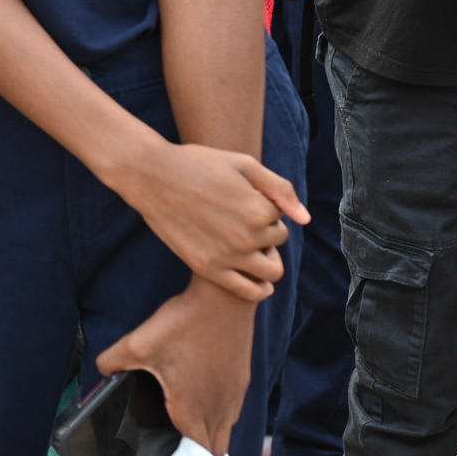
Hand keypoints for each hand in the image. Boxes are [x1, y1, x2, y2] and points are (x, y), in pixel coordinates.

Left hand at [96, 278, 255, 455]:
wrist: (223, 299)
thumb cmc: (183, 323)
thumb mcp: (138, 343)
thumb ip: (113, 361)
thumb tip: (102, 371)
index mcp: (193, 409)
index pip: (198, 453)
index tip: (172, 451)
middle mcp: (219, 409)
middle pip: (216, 448)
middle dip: (198, 450)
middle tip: (178, 440)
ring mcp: (235, 395)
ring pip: (227, 429)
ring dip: (211, 431)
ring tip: (189, 420)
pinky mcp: (243, 380)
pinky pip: (233, 409)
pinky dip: (221, 413)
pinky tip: (203, 395)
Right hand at [107, 139, 305, 299]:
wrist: (151, 175)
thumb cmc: (197, 164)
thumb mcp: (243, 164)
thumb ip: (280, 189)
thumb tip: (306, 219)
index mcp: (258, 209)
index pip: (282, 217)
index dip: (265, 205)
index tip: (243, 196)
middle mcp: (247, 237)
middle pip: (277, 241)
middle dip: (266, 230)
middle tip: (242, 217)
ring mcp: (227, 256)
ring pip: (272, 271)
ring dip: (266, 257)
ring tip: (246, 243)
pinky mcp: (208, 268)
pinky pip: (248, 292)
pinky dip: (260, 289)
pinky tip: (258, 281)